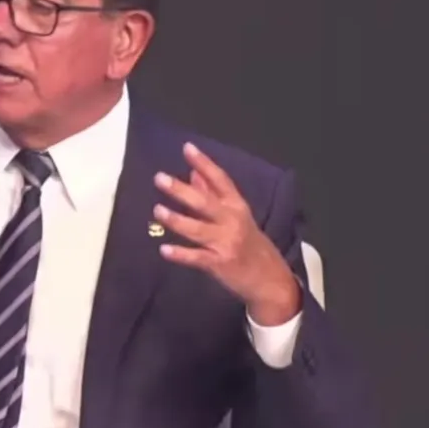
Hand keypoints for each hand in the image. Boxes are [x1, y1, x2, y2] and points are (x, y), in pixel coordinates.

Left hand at [152, 142, 300, 325]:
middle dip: (181, 190)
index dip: (204, 163)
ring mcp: (226, 243)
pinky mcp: (220, 264)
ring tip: (157, 211)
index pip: (221, 180)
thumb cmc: (250, 243)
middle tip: (159, 178)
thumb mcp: (237, 216)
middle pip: (204, 203)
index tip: (187, 148)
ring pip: (197, 229)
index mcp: (237, 207)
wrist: (271, 280)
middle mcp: (232, 221)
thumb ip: (214, 194)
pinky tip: (164, 250)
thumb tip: (193, 173)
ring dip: (176, 220)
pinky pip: (197, 258)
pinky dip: (181, 254)